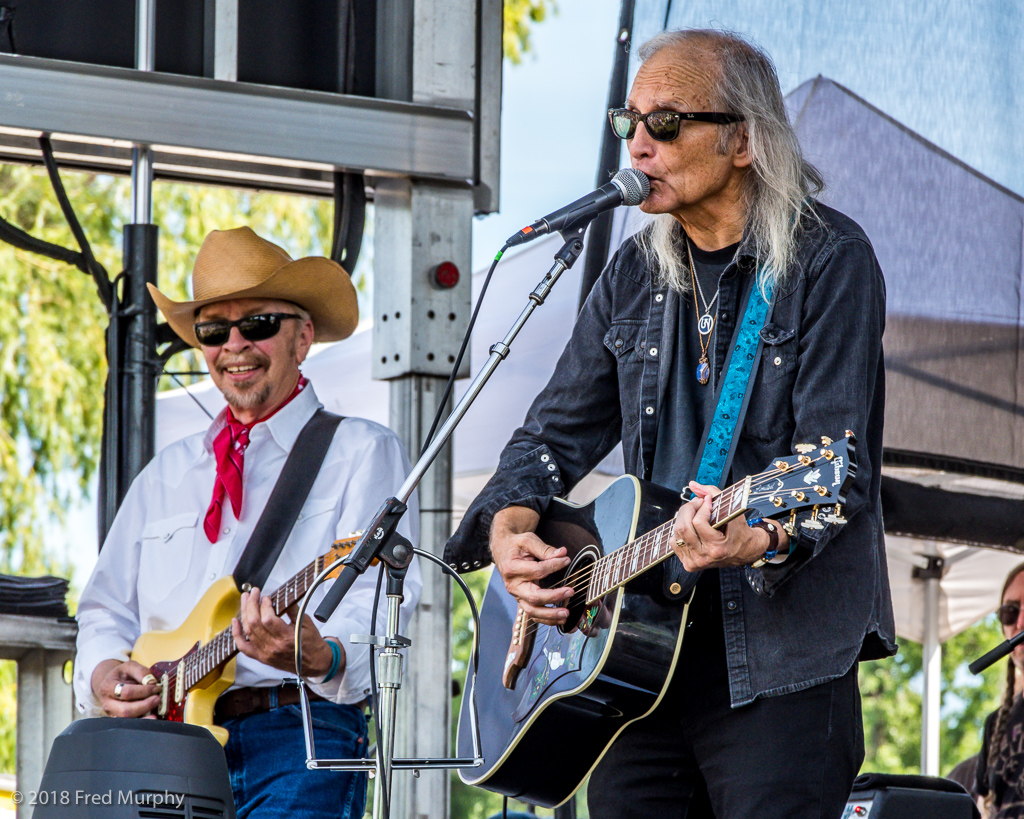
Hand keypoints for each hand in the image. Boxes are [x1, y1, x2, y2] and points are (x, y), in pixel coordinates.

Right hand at [91, 659, 159, 717]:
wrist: (111, 682)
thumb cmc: (122, 674)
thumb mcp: (130, 666)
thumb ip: (141, 671)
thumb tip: (151, 682)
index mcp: (108, 687)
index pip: (127, 692)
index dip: (144, 691)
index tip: (156, 687)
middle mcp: (108, 703)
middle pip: (125, 710)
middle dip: (145, 706)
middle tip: (158, 699)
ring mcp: (112, 713)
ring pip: (128, 720)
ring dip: (145, 715)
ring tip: (156, 707)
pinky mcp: (118, 719)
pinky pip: (130, 724)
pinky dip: (142, 721)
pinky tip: (152, 717)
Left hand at [232, 588, 338, 676]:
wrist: (314, 663)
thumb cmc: (312, 643)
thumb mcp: (307, 623)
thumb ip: (293, 609)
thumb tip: (281, 595)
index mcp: (286, 638)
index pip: (268, 619)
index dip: (264, 605)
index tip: (266, 597)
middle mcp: (273, 647)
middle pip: (254, 623)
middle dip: (251, 604)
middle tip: (253, 593)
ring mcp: (265, 653)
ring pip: (248, 631)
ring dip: (244, 613)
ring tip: (245, 600)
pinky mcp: (261, 657)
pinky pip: (243, 647)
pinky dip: (236, 634)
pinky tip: (235, 622)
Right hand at [490, 506, 572, 625]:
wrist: (502, 551)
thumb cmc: (515, 546)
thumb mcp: (528, 541)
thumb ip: (545, 549)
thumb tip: (562, 554)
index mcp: (512, 568)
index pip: (537, 570)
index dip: (554, 566)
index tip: (566, 560)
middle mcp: (513, 585)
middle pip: (534, 597)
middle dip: (553, 597)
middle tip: (570, 591)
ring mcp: (517, 595)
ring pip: (532, 611)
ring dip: (550, 615)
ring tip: (566, 613)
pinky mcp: (522, 600)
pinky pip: (533, 614)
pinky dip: (546, 619)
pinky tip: (559, 619)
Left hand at [671, 481, 777, 570]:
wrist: (745, 551)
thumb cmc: (739, 532)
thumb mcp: (732, 511)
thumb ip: (713, 493)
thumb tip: (693, 485)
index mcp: (717, 548)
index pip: (698, 522)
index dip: (701, 506)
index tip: (707, 500)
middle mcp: (704, 558)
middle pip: (683, 528)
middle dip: (688, 509)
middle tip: (697, 503)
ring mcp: (695, 562)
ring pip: (676, 534)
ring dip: (683, 519)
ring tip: (694, 513)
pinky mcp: (689, 564)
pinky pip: (675, 542)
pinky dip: (680, 530)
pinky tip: (691, 526)